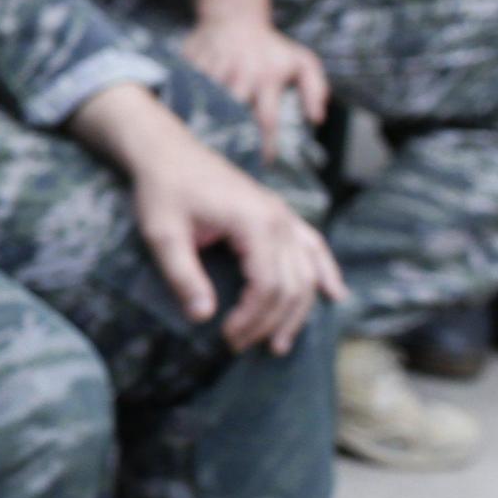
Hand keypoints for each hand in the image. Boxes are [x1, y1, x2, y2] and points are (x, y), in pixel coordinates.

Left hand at [122, 135, 344, 351]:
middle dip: (270, 322)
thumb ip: (183, 275)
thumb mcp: (162, 234)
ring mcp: (283, 215)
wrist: (166, 151)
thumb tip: (202, 317)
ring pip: (308, 271)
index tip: (226, 337)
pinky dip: (325, 271)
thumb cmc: (162, 189)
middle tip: (240, 346)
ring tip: (279, 343)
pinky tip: (334, 294)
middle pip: (293, 284)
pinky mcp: (277, 214)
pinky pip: (312, 245)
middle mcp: (279, 219)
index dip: (252, 318)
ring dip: (298, 310)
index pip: (269, 285)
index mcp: (255, 223)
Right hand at [180, 16, 328, 158]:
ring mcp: (213, 68)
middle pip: (231, 115)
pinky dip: (186, 106)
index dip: (266, 144)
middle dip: (231, 136)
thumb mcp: (302, 62)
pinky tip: (187, 119)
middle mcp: (240, 74)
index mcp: (267, 77)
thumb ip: (315, 90)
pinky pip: (186, 91)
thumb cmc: (271, 46)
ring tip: (206, 143)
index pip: (267, 119)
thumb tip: (316, 119)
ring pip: (206, 105)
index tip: (264, 162)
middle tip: (230, 157)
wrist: (234, 16)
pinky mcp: (192, 64)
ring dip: (206, 124)